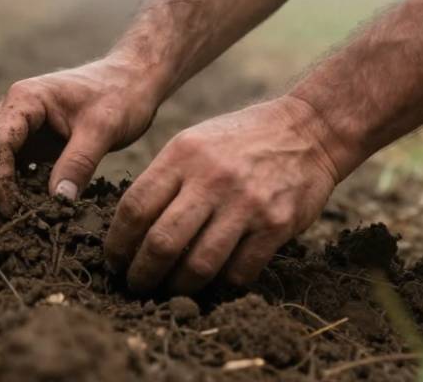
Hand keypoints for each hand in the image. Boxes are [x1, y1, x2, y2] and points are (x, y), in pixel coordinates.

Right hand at [0, 54, 162, 224]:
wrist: (132, 80)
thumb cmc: (121, 95)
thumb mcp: (104, 128)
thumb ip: (79, 163)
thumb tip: (57, 203)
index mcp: (23, 100)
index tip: (15, 213)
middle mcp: (10, 112)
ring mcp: (16, 128)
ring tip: (3, 232)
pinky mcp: (28, 144)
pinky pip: (5, 171)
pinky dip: (5, 194)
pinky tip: (20, 218)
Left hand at [103, 97, 343, 293]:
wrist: (308, 131)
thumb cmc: (241, 140)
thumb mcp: (194, 142)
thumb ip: (164, 178)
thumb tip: (130, 227)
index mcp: (183, 155)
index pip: (135, 208)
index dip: (117, 243)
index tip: (113, 261)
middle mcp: (211, 178)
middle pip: (161, 242)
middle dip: (142, 274)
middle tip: (136, 285)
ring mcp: (245, 203)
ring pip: (198, 265)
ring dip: (178, 287)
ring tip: (170, 291)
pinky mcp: (275, 225)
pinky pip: (239, 272)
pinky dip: (220, 286)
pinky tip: (211, 285)